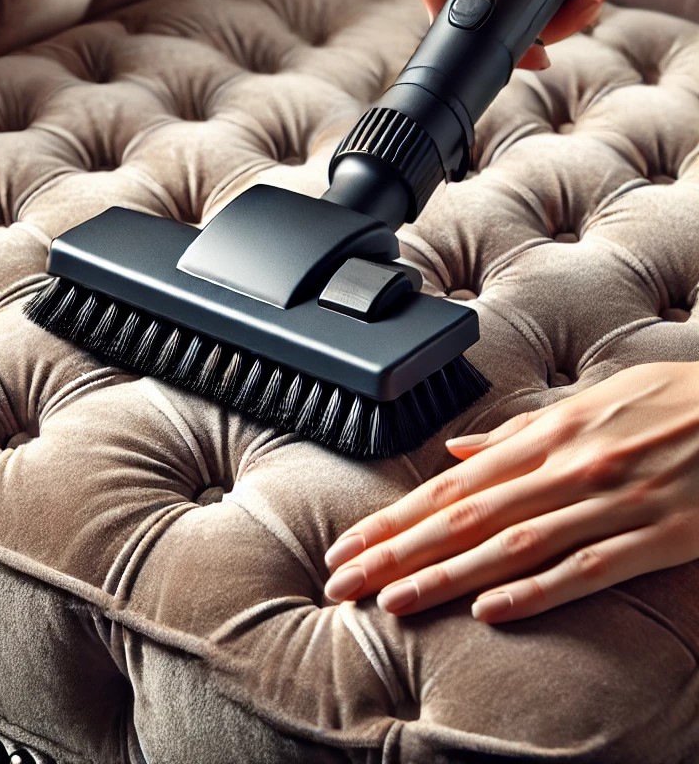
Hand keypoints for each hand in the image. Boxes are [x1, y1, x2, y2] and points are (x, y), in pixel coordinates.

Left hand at [323, 362, 698, 623]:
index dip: (396, 517)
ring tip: (394, 600)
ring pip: (512, 546)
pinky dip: (535, 591)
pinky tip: (489, 611)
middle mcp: (566, 468)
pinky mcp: (657, 536)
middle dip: (399, 551)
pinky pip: (587, 570)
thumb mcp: (589, 400)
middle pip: (465, 517)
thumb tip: (458, 451)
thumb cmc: (668, 401)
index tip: (351, 542)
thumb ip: (520, 430)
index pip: (451, 485)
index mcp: (547, 435)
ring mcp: (609, 503)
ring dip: (447, 577)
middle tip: (345, 580)